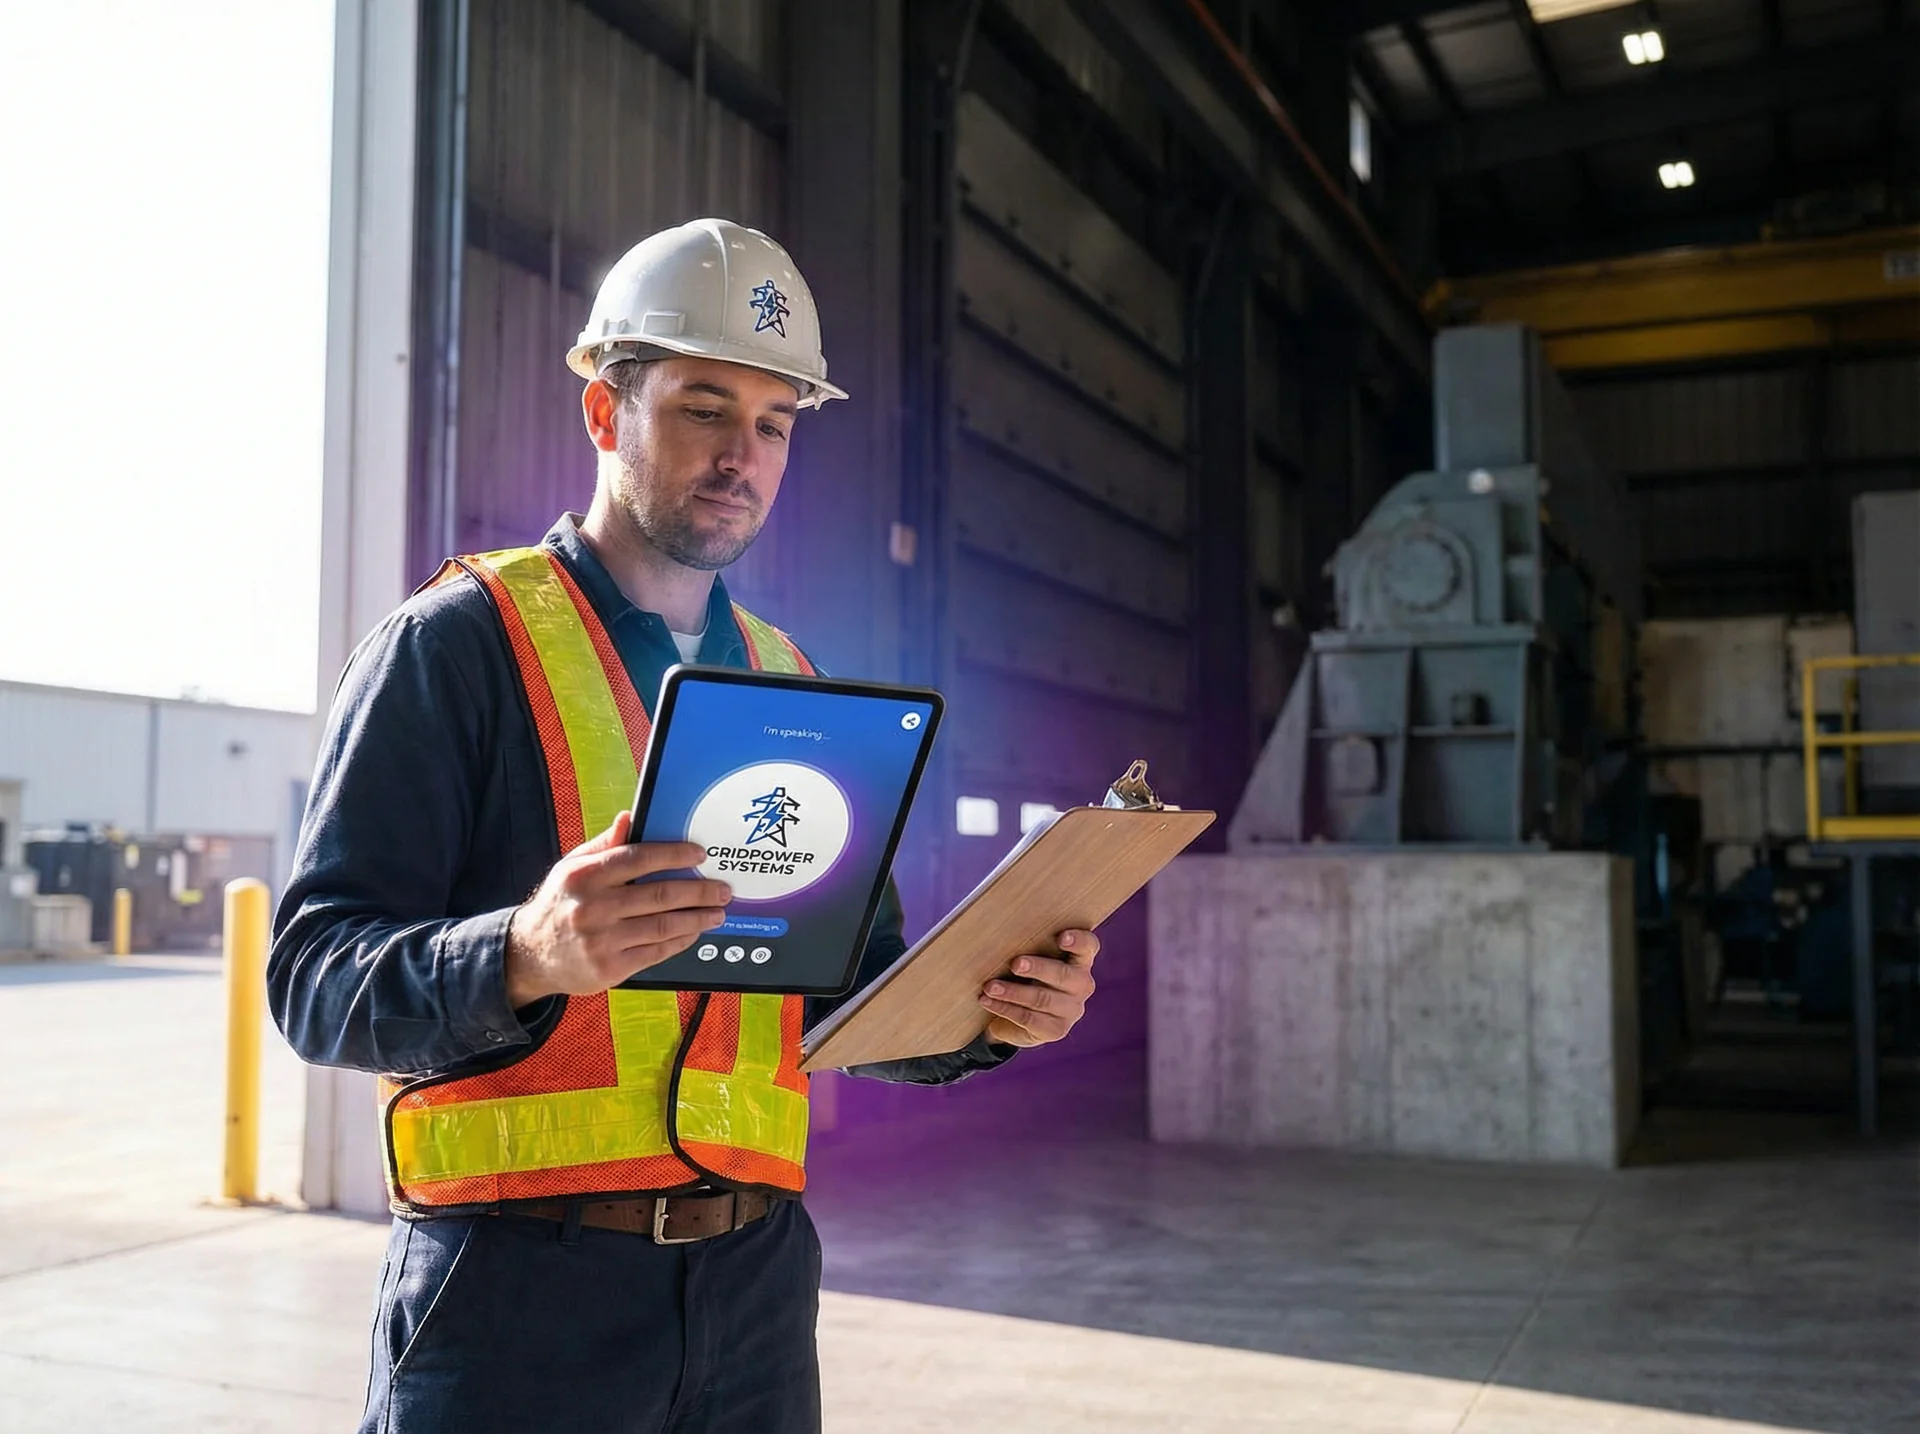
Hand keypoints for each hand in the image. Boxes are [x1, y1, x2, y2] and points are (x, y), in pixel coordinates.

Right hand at [504, 812, 729, 1006]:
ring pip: (663, 926)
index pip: (638, 858)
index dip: (673, 855)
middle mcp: (592, 908)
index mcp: (583, 876)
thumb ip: (604, 845)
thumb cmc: (559, 904)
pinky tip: (694, 932)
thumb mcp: (571, 868)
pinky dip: (680, 941)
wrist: (529, 954)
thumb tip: (631, 817)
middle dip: (699, 891)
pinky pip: (656, 952)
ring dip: (697, 918)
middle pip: (659, 895)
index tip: (698, 854)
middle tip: (721, 888)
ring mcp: (601, 941)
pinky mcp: (610, 968)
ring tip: (717, 911)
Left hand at [977, 929, 1099, 1047]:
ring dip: (1013, 992)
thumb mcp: (1033, 960)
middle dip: (1038, 969)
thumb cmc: (1027, 977)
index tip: (1062, 937)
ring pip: (1042, 999)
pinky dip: (1005, 1009)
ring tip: (990, 987)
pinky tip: (987, 1001)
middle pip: (1063, 975)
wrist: (1020, 1019)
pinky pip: (1029, 1019)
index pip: (1088, 946)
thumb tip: (1002, 935)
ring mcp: (1072, 1010)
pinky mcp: (1057, 1030)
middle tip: (1015, 964)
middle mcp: (1081, 985)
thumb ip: (1030, 947)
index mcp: (1080, 961)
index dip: (1078, 941)